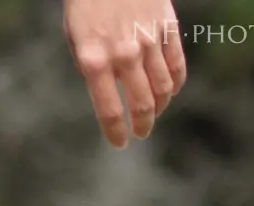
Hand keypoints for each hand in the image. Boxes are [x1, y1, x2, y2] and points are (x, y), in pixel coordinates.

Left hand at [63, 0, 185, 148]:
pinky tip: (169, 90)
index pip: (110, 110)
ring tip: (154, 111)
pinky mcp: (167, 29)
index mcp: (94, 59)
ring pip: (164, 89)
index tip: (120, 143)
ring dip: (160, 106)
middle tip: (141, 133)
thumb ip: (92, 66)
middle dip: (142, 125)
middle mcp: (123, 55)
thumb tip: (112, 93)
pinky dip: (175, 84)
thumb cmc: (88, 2)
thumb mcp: (76, 35)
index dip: (116, 132)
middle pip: (142, 105)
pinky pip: (177, 68)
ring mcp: (148, 42)